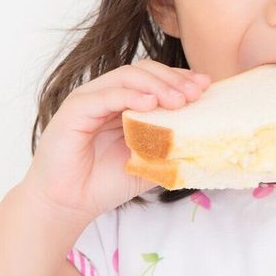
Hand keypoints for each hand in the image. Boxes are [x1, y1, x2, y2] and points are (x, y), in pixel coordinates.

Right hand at [22, 60, 211, 225]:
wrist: (69, 204)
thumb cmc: (106, 183)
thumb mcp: (151, 162)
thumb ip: (172, 146)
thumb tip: (207, 138)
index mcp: (126, 103)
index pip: (157, 78)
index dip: (182, 79)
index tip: (206, 87)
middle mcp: (108, 95)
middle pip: (145, 71)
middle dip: (174, 79)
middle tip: (195, 94)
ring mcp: (90, 99)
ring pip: (127, 76)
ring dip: (157, 85)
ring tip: (179, 100)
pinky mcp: (74, 110)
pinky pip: (104, 95)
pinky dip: (128, 96)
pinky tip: (149, 104)